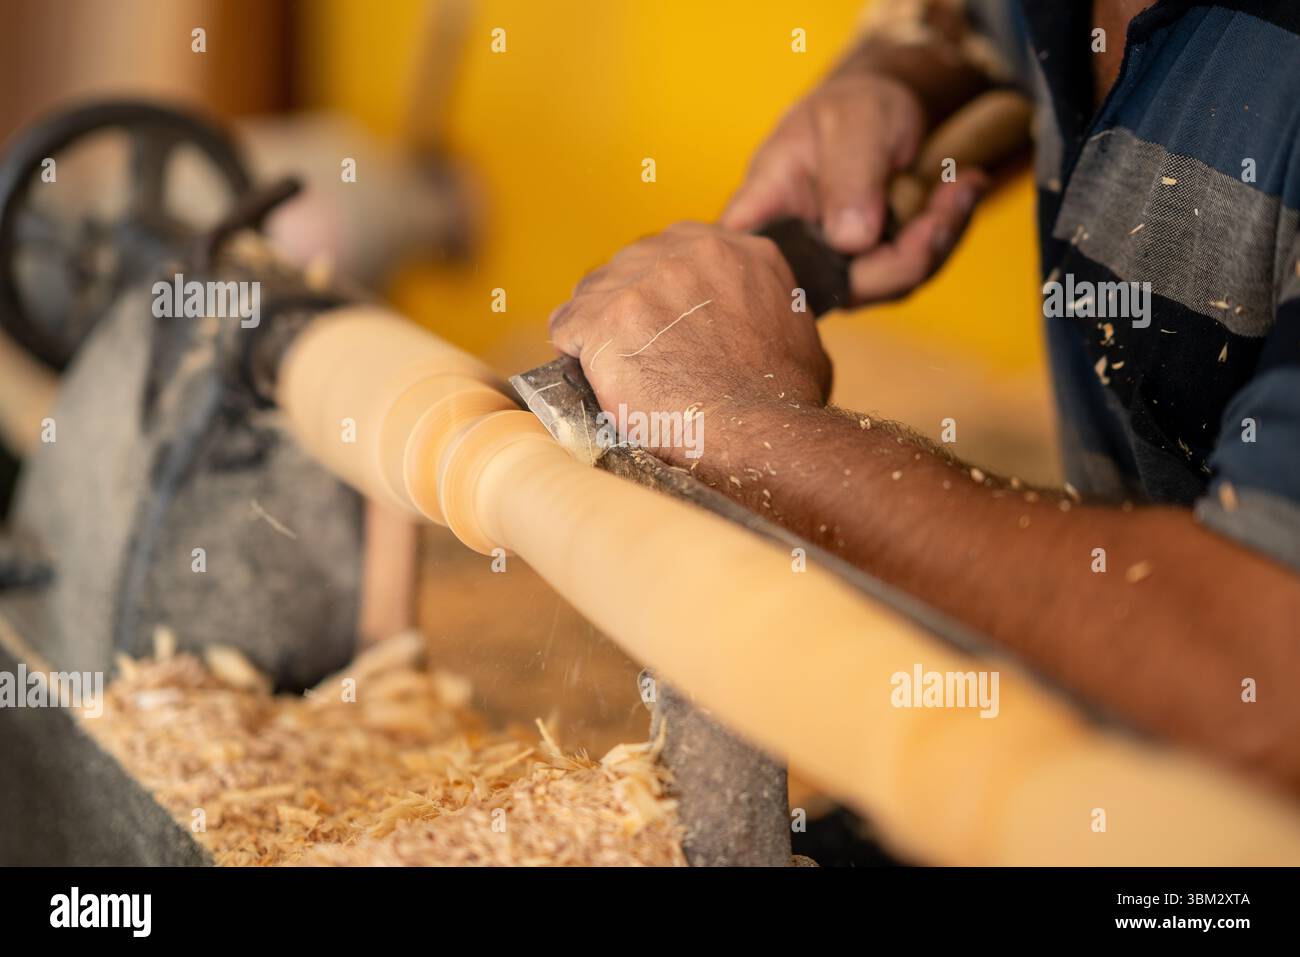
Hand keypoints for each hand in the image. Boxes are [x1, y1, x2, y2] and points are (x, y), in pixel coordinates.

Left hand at [548, 222, 831, 464]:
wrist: (755, 430)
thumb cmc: (781, 398)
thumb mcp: (797, 333)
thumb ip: (766, 309)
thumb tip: (756, 325)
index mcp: (738, 250)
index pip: (679, 252)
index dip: (667, 290)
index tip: (665, 320)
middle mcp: (688, 250)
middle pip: (633, 264)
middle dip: (630, 304)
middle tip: (637, 348)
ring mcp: (642, 278)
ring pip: (595, 291)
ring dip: (598, 327)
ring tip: (611, 367)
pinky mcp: (605, 315)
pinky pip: (567, 324)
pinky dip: (572, 350)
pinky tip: (589, 373)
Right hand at [721, 70, 984, 302]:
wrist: (881, 111)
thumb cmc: (852, 108)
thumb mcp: (853, 121)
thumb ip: (849, 175)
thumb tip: (850, 240)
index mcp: (763, 209)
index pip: (748, 263)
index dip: (777, 284)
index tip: (844, 255)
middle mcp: (793, 250)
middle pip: (834, 289)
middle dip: (901, 258)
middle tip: (946, 206)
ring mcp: (833, 266)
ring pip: (884, 285)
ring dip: (935, 240)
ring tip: (961, 185)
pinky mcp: (872, 270)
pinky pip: (912, 271)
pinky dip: (944, 234)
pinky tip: (963, 189)